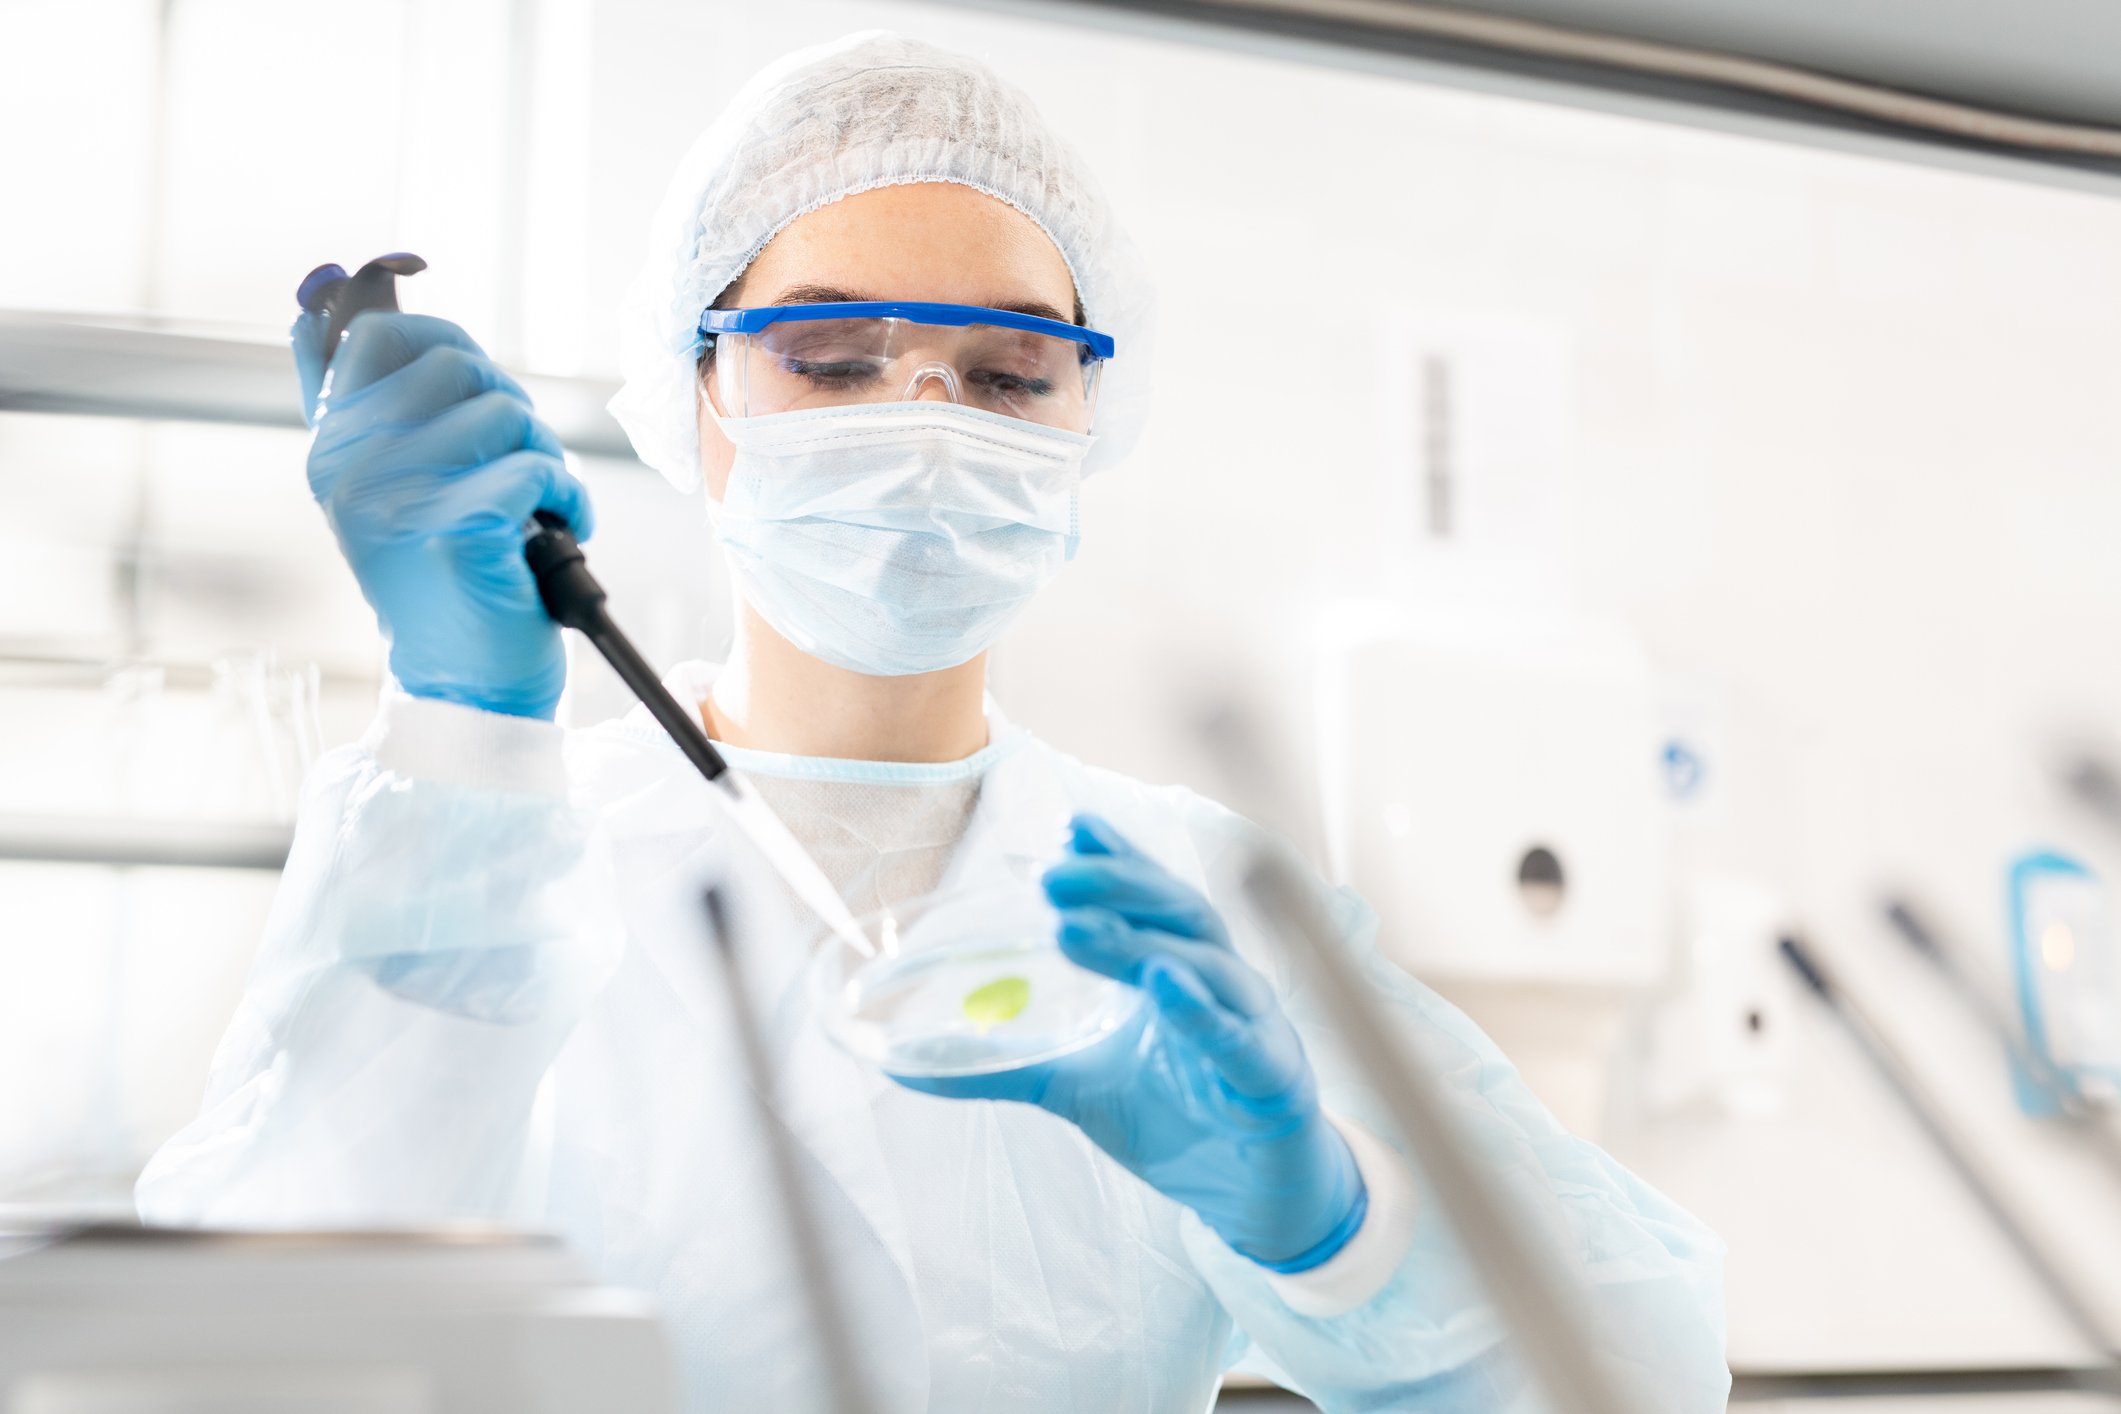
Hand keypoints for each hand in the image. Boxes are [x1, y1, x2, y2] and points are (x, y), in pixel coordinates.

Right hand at [295, 309, 591, 719]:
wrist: (463, 684)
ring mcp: (399, 497)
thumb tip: (313, 308)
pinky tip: (557, 532)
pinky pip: (539, 468)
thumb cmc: (439, 581)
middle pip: (457, 364)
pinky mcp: (456, 528)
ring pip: (505, 413)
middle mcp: (351, 467)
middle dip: (508, 406)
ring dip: (542, 456)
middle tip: (512, 462)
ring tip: (531, 507)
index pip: (377, 334)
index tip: (473, 386)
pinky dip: (569, 499)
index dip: (445, 341)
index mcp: (331, 449)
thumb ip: (351, 405)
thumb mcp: (380, 489)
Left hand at [898, 815, 1366, 1270]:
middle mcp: (1221, 981)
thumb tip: (902, 1063)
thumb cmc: (1175, 1117)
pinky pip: (1237, 1039)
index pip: (1149, 897)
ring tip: (1081, 927)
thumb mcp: (1075, 1086)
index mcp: (1176, 968)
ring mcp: (1253, 1025)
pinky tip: (1163, 984)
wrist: (1252, 1196)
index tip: (1070, 827)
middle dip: (1118, 885)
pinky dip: (1200, 1010)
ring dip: (1144, 940)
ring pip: (1207, 964)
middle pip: (1177, 912)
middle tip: (1054, 876)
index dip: (1117, 858)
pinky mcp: (1273, 1079)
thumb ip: (1002, 1065)